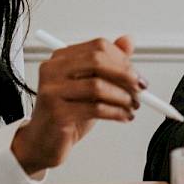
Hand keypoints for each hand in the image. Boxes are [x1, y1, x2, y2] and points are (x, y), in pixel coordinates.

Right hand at [12, 36, 144, 174]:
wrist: (43, 143)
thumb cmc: (67, 114)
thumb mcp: (90, 86)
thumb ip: (108, 64)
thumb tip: (128, 41)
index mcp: (61, 58)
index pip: (98, 47)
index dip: (123, 60)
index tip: (137, 76)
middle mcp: (53, 70)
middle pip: (97, 61)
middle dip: (125, 76)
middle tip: (140, 89)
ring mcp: (52, 91)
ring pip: (98, 86)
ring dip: (123, 97)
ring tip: (132, 106)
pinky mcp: (56, 112)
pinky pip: (95, 108)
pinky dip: (116, 112)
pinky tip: (123, 116)